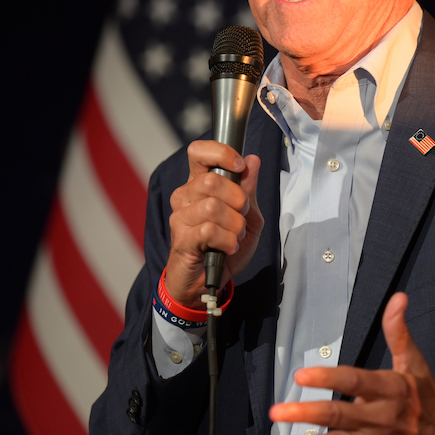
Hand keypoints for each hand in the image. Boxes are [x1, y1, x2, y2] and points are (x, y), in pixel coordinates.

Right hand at [165, 140, 262, 308]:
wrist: (209, 282)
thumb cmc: (225, 244)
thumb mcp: (248, 215)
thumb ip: (249, 189)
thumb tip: (253, 160)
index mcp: (200, 183)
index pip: (198, 152)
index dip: (220, 153)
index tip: (239, 166)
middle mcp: (185, 196)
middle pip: (212, 181)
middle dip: (238, 200)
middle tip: (241, 216)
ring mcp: (180, 217)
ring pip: (212, 207)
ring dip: (234, 225)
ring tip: (235, 235)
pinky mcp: (181, 239)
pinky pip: (209, 231)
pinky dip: (228, 241)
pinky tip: (228, 248)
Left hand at [268, 292, 434, 434]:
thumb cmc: (428, 402)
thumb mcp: (416, 365)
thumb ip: (399, 332)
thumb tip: (398, 299)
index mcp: (390, 390)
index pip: (355, 380)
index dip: (329, 377)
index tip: (303, 375)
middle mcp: (381, 417)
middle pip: (341, 414)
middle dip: (308, 413)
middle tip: (280, 411)